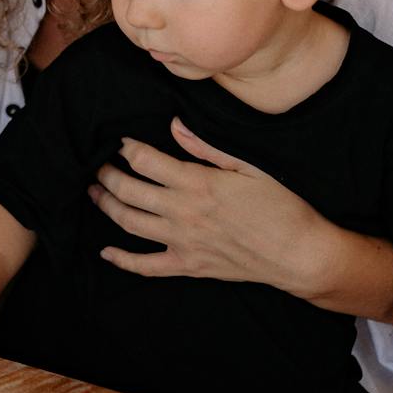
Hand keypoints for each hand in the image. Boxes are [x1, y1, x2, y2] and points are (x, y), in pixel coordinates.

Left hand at [89, 117, 326, 288]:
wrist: (299, 254)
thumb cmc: (282, 206)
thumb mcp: (249, 167)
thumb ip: (207, 147)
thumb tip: (174, 125)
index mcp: (197, 183)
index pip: (145, 161)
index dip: (127, 148)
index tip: (120, 142)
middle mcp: (183, 212)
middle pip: (128, 190)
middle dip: (106, 175)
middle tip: (97, 165)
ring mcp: (182, 242)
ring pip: (129, 223)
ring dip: (106, 206)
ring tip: (94, 192)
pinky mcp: (188, 267)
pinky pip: (146, 267)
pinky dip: (122, 260)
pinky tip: (106, 252)